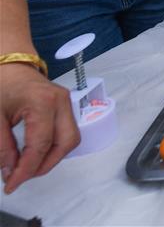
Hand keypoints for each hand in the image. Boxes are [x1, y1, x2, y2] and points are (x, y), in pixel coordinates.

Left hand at [0, 64, 78, 193]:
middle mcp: (62, 102)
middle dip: (44, 165)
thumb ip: (2, 146)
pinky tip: (35, 153)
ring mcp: (68, 103)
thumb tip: (9, 171)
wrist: (12, 65)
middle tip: (21, 176)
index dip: (26, 169)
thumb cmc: (2, 86)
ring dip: (51, 158)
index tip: (11, 185)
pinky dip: (54, 148)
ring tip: (27, 166)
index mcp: (42, 102)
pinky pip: (67, 133)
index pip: (41, 144)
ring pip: (70, 140)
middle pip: (66, 143)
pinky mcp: (67, 106)